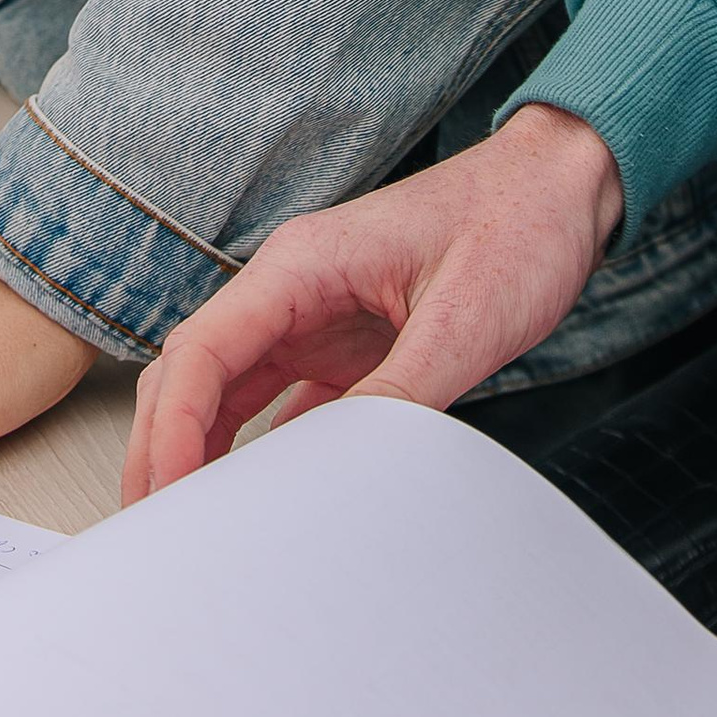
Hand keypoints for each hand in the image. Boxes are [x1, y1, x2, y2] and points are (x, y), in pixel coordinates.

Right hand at [124, 104, 623, 500]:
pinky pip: (281, 404)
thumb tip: (350, 466)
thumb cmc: (518, 224)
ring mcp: (315, 318)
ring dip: (200, 452)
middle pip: (193, 373)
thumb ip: (404, 391)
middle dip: (162, 447)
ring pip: (226, 391)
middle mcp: (293, 290)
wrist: (563, 187)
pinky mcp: (346, 345)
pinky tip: (259, 500)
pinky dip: (260, 451)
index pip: (203, 349)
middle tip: (153, 529)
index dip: (172, 425)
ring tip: (188, 526)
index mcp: (301, 266)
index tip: (168, 492)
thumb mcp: (466, 316)